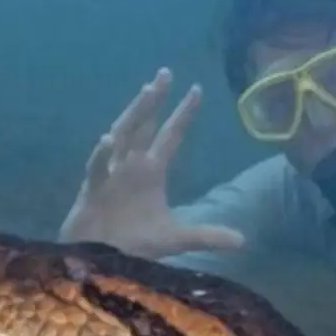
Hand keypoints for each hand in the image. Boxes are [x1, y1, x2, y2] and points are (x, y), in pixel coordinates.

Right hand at [60, 68, 243, 259]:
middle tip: (166, 73)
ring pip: (122, 136)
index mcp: (151, 171)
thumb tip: (242, 241)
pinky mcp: (92, 191)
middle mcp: (132, 166)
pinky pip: (96, 169)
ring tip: (148, 92)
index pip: (171, 135)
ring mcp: (110, 174)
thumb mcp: (177, 239)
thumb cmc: (134, 244)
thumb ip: (207, 236)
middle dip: (155, 100)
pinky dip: (102, 155)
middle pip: (145, 125)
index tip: (197, 89)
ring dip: (134, 114)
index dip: (183, 113)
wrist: (101, 261)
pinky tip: (108, 140)